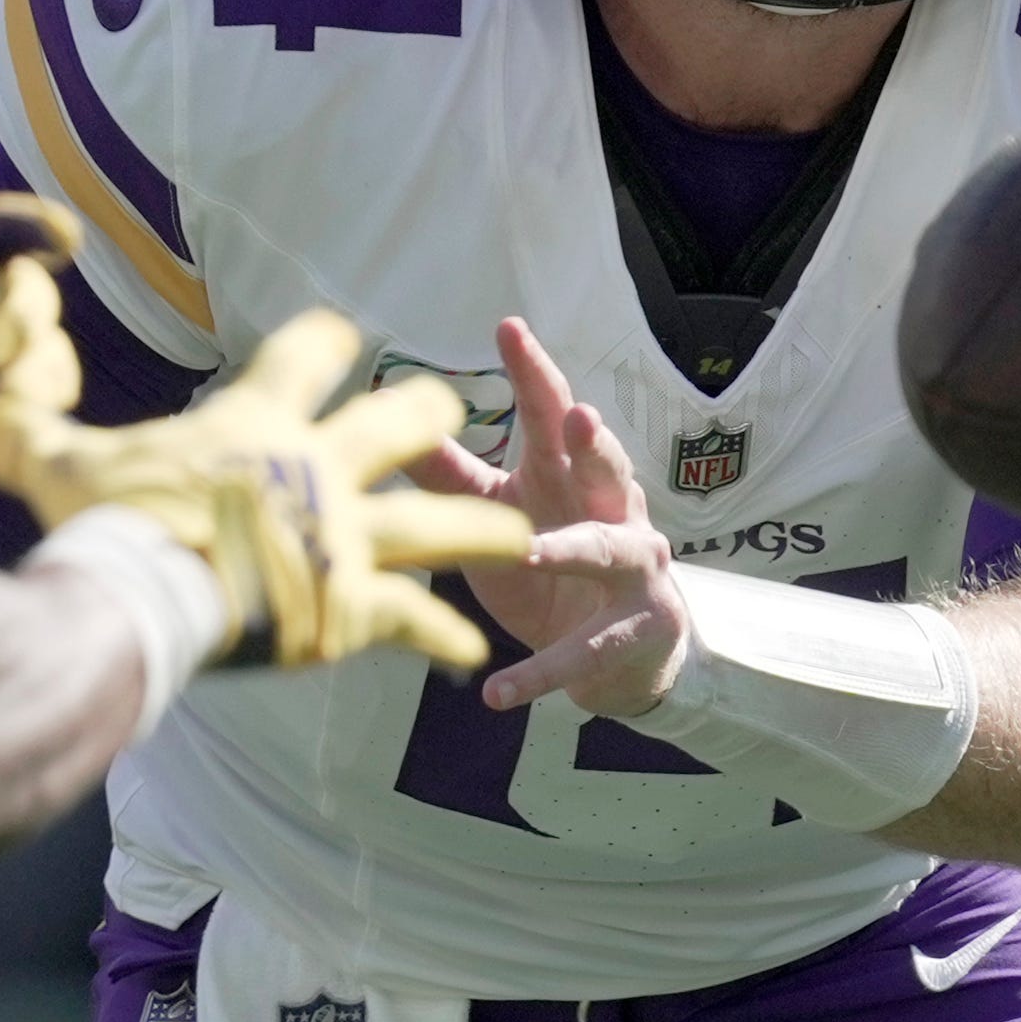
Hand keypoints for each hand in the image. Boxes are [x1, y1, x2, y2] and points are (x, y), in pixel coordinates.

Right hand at [0, 307, 531, 668]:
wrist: (141, 600)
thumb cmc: (104, 525)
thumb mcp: (51, 467)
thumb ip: (11, 438)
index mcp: (255, 424)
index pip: (308, 353)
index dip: (326, 340)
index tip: (343, 334)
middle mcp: (318, 471)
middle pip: (403, 421)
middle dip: (429, 416)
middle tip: (448, 413)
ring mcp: (345, 539)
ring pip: (440, 521)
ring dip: (482, 528)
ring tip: (525, 536)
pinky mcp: (354, 608)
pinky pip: (416, 622)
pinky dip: (442, 639)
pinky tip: (470, 657)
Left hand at [408, 318, 690, 718]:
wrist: (620, 654)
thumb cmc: (550, 565)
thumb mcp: (499, 514)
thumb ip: (450, 475)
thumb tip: (388, 418)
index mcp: (569, 475)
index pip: (550, 412)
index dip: (533, 371)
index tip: (509, 327)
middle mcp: (612, 509)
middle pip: (604, 466)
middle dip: (593, 442)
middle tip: (575, 414)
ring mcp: (632, 571)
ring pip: (607, 550)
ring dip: (572, 549)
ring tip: (534, 551)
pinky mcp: (630, 634)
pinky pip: (580, 656)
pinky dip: (537, 675)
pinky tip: (495, 694)